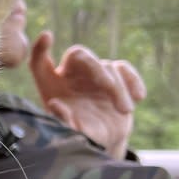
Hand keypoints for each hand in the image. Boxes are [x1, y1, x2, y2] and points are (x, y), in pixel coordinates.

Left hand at [28, 31, 145, 158]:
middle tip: (109, 87)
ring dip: (118, 88)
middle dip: (95, 68)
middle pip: (78, 55)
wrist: (103, 141)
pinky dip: (133, 80)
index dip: (40, 49)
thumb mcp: (69, 132)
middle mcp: (70, 74)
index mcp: (51, 85)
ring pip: (106, 67)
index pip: (39, 63)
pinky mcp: (114, 76)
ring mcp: (93, 73)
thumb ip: (61, 120)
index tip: (46, 37)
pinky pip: (124, 69)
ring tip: (124, 110)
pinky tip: (139, 96)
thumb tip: (56, 104)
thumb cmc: (79, 135)